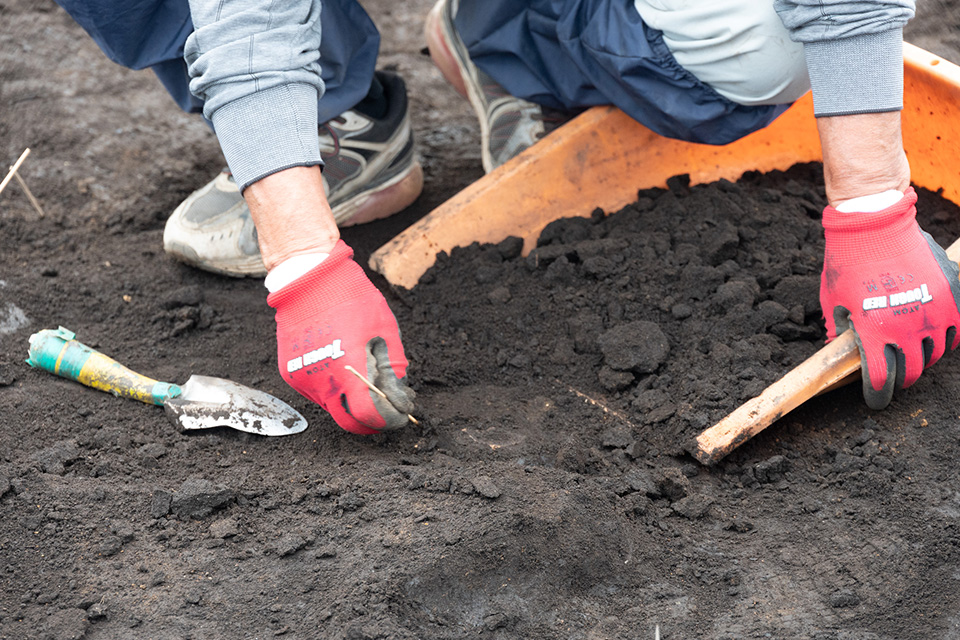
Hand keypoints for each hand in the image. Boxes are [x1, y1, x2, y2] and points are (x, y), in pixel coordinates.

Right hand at [267, 240, 414, 433]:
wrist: (308, 280)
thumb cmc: (351, 299)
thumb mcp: (384, 332)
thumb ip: (393, 370)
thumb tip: (399, 397)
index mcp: (348, 370)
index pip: (370, 417)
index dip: (390, 419)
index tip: (401, 413)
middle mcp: (322, 382)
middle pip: (350, 422)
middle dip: (373, 420)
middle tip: (390, 407)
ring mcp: (303, 380)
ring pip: (334, 407)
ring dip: (353, 402)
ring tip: (368, 378)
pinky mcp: (291, 374)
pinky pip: (319, 392)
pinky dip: (336, 387)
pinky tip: (343, 365)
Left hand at [820, 187, 959, 408]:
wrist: (875, 224)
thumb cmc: (848, 263)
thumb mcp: (833, 301)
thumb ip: (840, 330)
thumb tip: (841, 349)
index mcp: (874, 332)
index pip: (881, 380)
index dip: (877, 395)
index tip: (875, 399)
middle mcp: (907, 327)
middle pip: (910, 372)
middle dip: (899, 379)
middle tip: (893, 377)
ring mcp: (935, 312)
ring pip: (934, 353)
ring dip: (921, 358)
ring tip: (910, 353)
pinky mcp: (953, 296)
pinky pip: (955, 330)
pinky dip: (943, 337)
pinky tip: (930, 335)